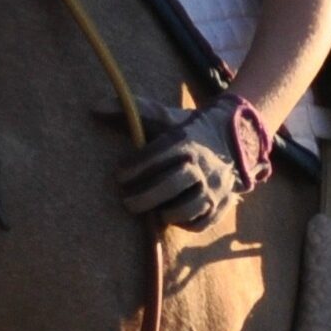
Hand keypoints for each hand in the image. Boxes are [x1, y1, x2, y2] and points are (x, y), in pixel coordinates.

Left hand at [115, 93, 273, 232]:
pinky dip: (184, 223)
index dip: (138, 165)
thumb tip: (94, 106)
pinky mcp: (221, 205)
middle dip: (147, 195)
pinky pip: (201, 222)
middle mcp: (202, 164)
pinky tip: (172, 216)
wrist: (235, 140)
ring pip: (190, 206)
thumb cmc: (188, 131)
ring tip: (153, 212)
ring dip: (167, 212)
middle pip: (174, 183)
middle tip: (127, 202)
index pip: (160, 153)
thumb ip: (132, 112)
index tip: (119, 175)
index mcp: (187, 140)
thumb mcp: (164, 118)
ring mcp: (214, 186)